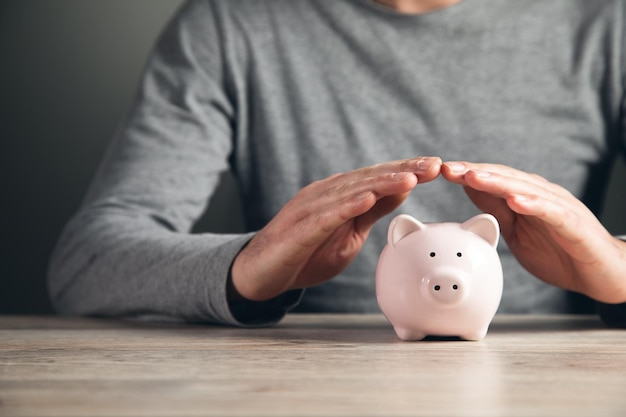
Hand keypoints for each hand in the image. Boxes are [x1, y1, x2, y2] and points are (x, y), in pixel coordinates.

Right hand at [229, 157, 442, 301]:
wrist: (261, 272)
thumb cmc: (306, 253)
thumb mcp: (349, 233)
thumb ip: (372, 212)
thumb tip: (402, 192)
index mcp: (340, 195)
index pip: (378, 178)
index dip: (406, 170)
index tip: (436, 166)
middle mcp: (326, 194)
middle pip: (369, 178)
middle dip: (402, 170)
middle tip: (434, 165)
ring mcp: (310, 209)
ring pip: (350, 192)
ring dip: (381, 183)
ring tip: (410, 178)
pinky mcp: (299, 229)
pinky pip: (325, 216)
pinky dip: (346, 206)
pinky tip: (366, 200)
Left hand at [441, 161, 625, 303]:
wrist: (601, 274)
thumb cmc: (558, 252)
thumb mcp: (516, 231)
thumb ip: (494, 209)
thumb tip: (468, 188)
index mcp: (526, 196)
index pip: (493, 179)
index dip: (467, 173)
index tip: (440, 170)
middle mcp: (542, 195)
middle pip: (506, 178)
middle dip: (475, 172)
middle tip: (449, 168)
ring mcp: (559, 208)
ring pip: (526, 189)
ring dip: (498, 182)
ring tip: (473, 176)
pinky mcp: (574, 225)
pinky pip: (553, 213)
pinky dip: (534, 205)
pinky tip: (516, 201)